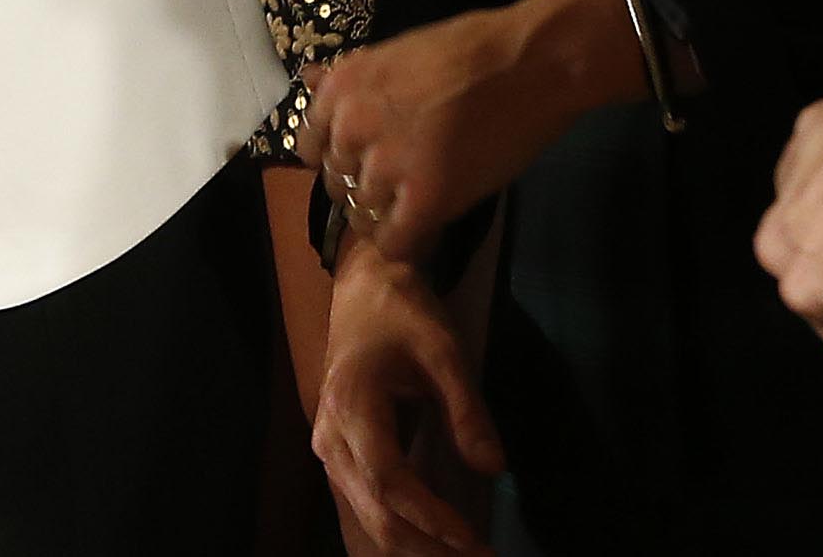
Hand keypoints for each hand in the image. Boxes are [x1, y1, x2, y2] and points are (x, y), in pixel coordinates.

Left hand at [302, 0, 640, 259]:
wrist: (528, 63)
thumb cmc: (465, 49)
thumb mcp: (389, 52)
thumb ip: (346, 79)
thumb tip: (308, 79)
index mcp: (339, 89)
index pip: (311, 146)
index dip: (338, 157)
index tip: (362, 162)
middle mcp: (351, 127)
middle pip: (337, 181)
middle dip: (362, 185)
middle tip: (396, 186)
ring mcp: (386, 164)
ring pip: (362, 213)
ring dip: (384, 215)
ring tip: (413, 208)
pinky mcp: (426, 198)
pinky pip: (394, 242)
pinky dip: (403, 244)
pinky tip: (421, 232)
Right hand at [312, 245, 502, 556]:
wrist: (364, 292)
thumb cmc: (404, 316)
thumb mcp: (445, 353)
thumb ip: (467, 411)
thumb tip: (493, 469)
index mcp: (353, 406)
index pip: (389, 480)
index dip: (430, 517)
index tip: (473, 540)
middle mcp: (331, 435)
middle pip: (373, 510)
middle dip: (426, 546)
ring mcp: (330, 446)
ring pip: (366, 513)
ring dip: (413, 544)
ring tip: (463, 555)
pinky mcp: (339, 452)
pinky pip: (364, 502)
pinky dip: (399, 527)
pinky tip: (433, 541)